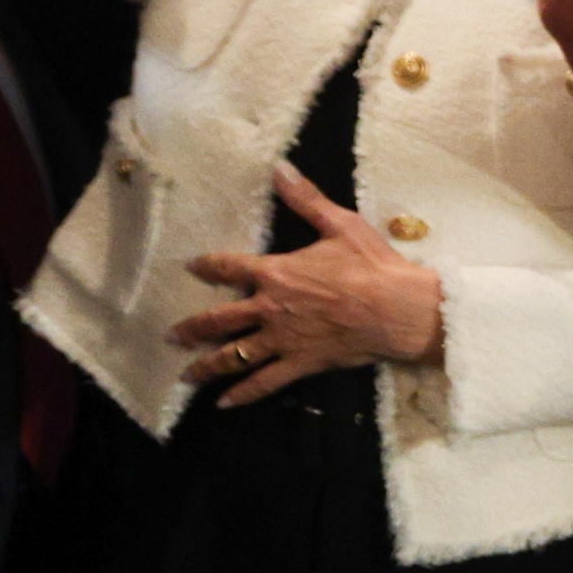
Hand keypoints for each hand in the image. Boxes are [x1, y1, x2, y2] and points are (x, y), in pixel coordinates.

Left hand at [175, 162, 446, 402]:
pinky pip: (265, 382)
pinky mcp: (300, 363)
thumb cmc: (373, 265)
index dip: (208, 266)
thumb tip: (280, 169)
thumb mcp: (341, 224)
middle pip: (219, 319)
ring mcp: (282, 339)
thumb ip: (306, 199)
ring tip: (187, 374)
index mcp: (277, 272)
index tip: (192, 267)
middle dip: (193, 327)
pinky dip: (243, 393)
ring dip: (206, 365)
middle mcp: (270, 308)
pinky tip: (224, 403)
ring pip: (234, 355)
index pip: (230, 267)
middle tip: (173, 334)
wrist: (399, 310)